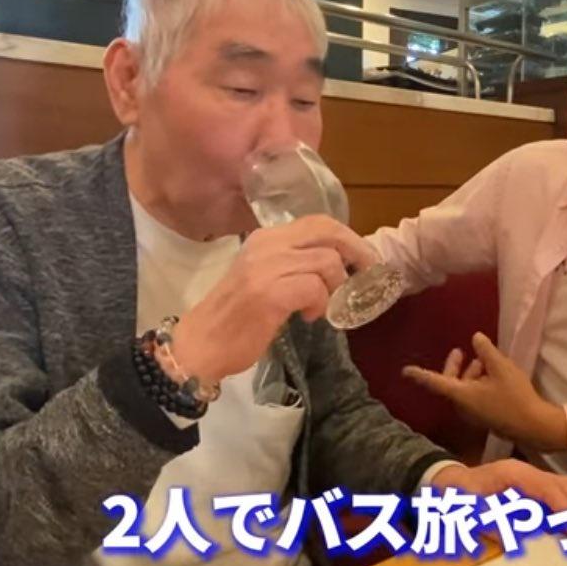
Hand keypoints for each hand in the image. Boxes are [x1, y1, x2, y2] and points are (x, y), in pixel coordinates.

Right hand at [172, 215, 377, 381]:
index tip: (364, 258)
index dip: (348, 238)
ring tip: (320, 307)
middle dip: (356, 252)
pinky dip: (320, 305)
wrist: (200, 344)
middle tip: (366, 274)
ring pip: (327, 262)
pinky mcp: (269, 293)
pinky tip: (308, 317)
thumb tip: (338, 263)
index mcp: (265, 238)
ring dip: (333, 288)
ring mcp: (266, 267)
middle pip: (328, 232)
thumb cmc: (235, 316)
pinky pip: (315, 288)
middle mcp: (266, 245)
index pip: (318, 222)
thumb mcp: (264, 277)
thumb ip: (294, 264)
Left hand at [404, 332, 566, 451]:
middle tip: (458, 351)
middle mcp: (463, 406)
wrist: (533, 425)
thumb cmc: (514, 396)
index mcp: (461, 394)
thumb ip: (486, 351)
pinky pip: (472, 396)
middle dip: (453, 367)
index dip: (420, 374)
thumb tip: (475, 338)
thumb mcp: (501, 367)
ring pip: (462, 389)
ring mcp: (473, 413)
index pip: (434, 382)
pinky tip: (492, 374)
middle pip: (449, 383)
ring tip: (483, 360)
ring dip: (469, 374)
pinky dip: (476, 383)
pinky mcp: (483, 416)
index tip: (405, 371)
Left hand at [431, 459, 566, 512]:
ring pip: (566, 485)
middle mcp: (526, 471)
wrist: (451, 482)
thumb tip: (514, 540)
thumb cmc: (459, 494)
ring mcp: (531, 475)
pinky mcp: (533, 483)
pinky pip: (560, 490)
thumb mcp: (468, 511)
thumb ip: (490, 524)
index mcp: (511, 473)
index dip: (565, 509)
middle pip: (563, 484)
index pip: (547, 488)